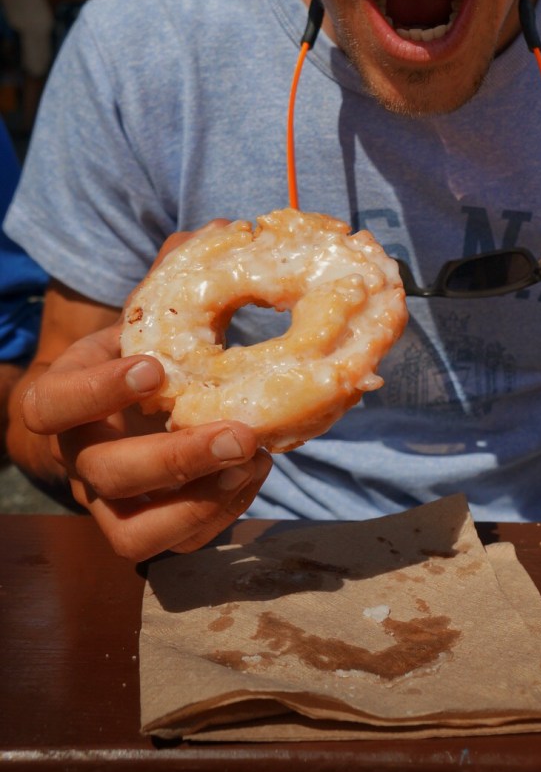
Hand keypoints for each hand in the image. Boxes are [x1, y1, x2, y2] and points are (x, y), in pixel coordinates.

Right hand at [16, 227, 272, 561]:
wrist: (114, 413)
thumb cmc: (131, 355)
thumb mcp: (140, 317)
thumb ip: (171, 276)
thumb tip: (222, 227)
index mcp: (60, 400)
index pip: (55, 404)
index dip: (98, 391)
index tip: (153, 368)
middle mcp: (78, 458)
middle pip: (107, 475)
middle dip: (175, 459)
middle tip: (240, 433)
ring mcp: (109, 503)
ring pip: (135, 533)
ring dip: (201, 501)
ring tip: (255, 460)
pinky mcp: (144, 529)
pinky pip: (175, 544)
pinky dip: (218, 516)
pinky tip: (254, 474)